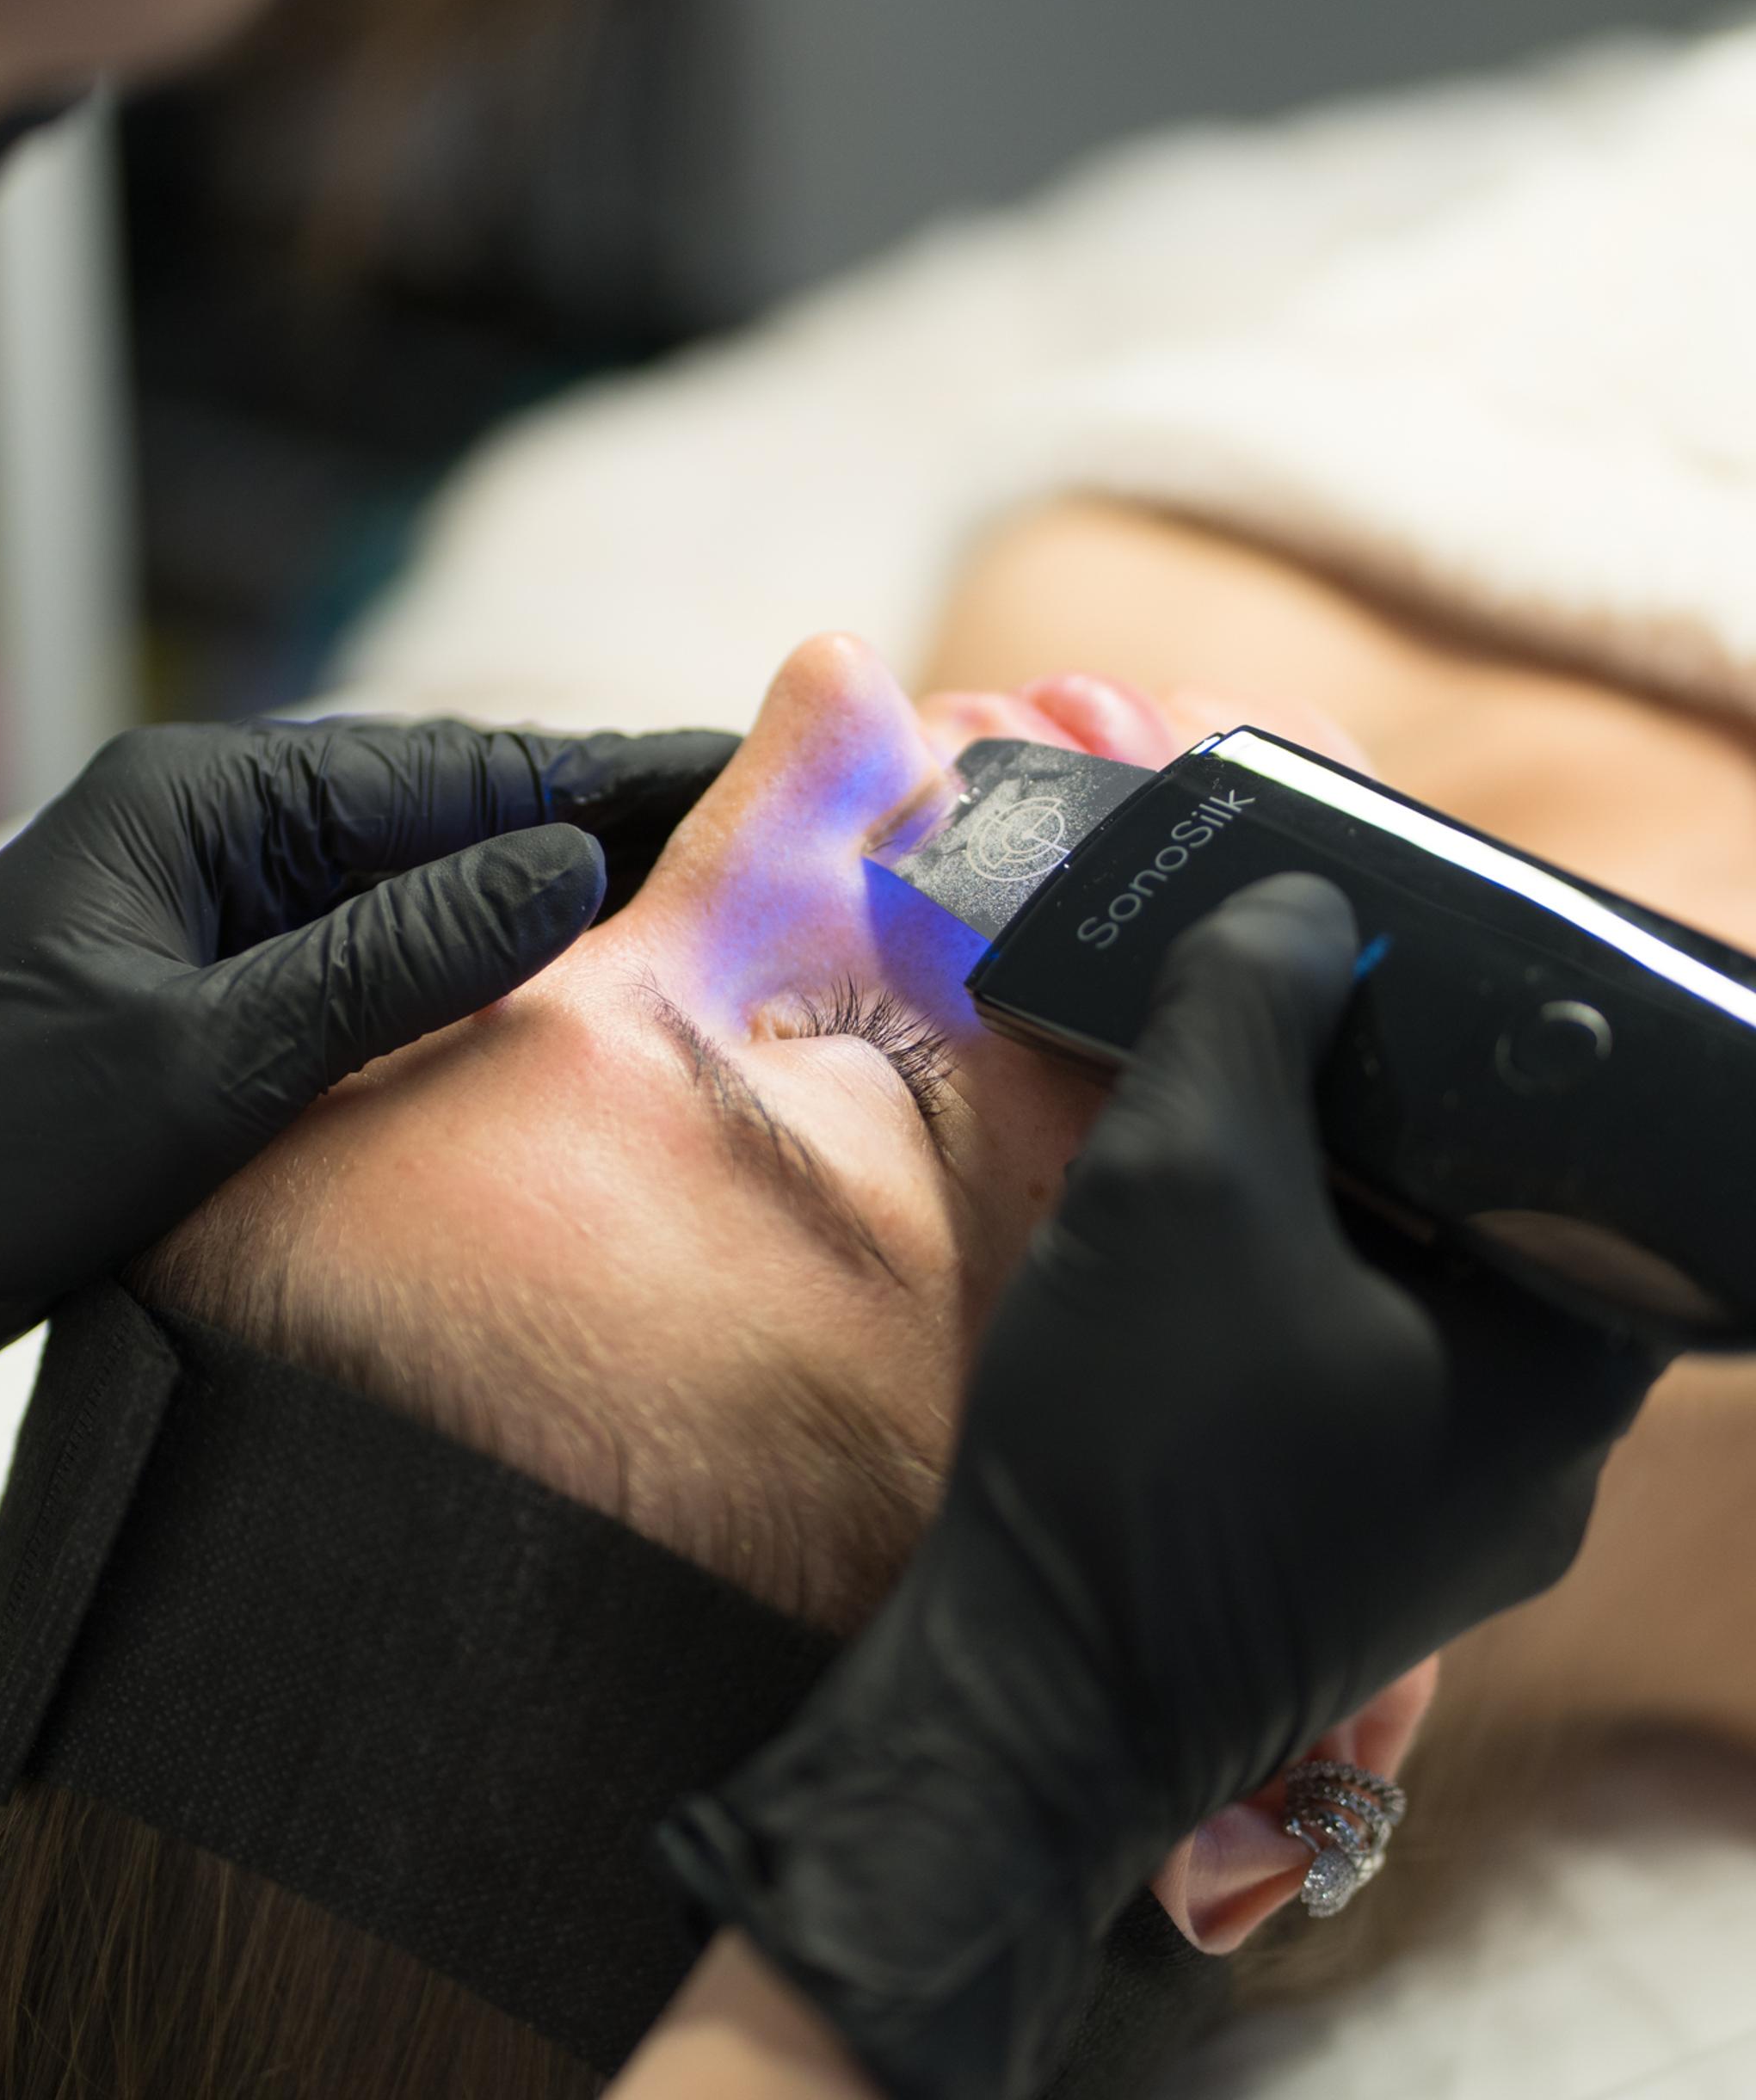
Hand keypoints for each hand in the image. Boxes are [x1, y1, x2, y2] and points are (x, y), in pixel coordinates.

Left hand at [0, 717, 734, 1602]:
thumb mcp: (204, 1056)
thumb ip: (393, 958)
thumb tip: (568, 868)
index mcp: (207, 801)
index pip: (455, 771)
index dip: (613, 777)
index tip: (751, 777)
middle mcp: (216, 835)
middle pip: (450, 821)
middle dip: (600, 837)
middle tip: (763, 852)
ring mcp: (210, 917)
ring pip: (417, 899)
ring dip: (541, 915)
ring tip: (695, 927)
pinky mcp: (205, 1000)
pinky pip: (366, 972)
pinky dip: (461, 988)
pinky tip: (550, 1017)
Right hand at [660, 874, 1664, 2099]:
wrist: (1025, 1696)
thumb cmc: (1137, 1443)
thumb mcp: (1182, 1175)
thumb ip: (1246, 1008)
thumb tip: (1301, 902)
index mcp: (1569, 1369)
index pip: (1573, 1145)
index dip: (1471, 1041)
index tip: (1360, 981)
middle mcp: (1543, 1457)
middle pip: (1482, 1220)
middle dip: (1367, 1121)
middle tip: (1260, 1044)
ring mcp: (1449, 1523)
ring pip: (1407, 1300)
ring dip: (1313, 1213)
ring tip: (1204, 1142)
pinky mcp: (1353, 1556)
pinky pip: (1349, 1379)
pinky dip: (1279, 1303)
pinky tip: (1182, 1274)